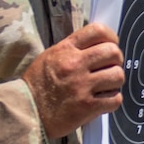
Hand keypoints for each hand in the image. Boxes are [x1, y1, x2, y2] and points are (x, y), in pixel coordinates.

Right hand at [23, 24, 123, 138]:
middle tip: (108, 68)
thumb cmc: (37, 85)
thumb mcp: (50, 57)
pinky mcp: (87, 106)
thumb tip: (99, 46)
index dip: (111, 37)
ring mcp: (82, 86)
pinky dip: (112, 101)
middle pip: (113, 53)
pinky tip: (102, 101)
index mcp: (65, 50)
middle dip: (115, 61)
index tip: (111, 45)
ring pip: (118, 76)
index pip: (98, 31)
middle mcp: (75, 65)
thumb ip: (73, 49)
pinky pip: (115, 99)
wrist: (25, 111)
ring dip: (114, 82)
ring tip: (104, 86)